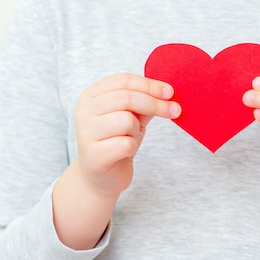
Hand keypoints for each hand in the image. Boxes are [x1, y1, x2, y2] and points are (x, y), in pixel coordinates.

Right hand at [52, 74, 179, 249]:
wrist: (100, 178)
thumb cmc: (115, 143)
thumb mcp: (131, 117)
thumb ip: (143, 103)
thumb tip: (166, 92)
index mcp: (91, 96)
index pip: (123, 81)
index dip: (149, 84)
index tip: (170, 92)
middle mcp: (84, 112)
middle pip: (127, 98)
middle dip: (155, 104)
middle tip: (174, 110)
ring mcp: (86, 133)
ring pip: (126, 120)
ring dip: (137, 130)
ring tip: (130, 138)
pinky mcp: (94, 154)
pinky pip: (126, 143)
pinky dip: (132, 146)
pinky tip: (125, 151)